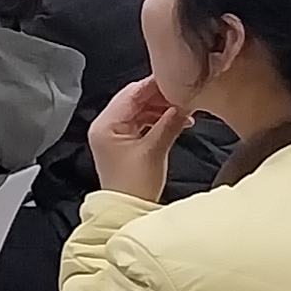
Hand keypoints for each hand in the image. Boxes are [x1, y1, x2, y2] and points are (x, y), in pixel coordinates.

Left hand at [89, 77, 189, 202]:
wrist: (128, 211)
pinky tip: (178, 119)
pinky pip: (143, 121)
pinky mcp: (124, 142)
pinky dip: (159, 119)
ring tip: (185, 108)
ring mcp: (114, 134)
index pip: (131, 93)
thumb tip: (184, 103)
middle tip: (184, 94)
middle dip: (161, 96)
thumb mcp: (154, 150)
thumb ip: (170, 122)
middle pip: (135, 99)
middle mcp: (106, 126)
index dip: (156, 85)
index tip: (177, 79)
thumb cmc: (134, 186)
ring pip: (141, 109)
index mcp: (105, 124)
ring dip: (162, 108)